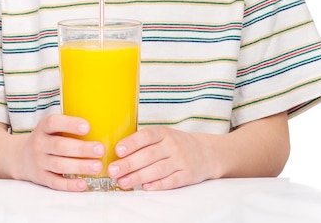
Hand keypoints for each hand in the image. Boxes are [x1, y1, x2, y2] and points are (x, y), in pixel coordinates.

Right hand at [15, 114, 104, 190]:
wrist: (21, 156)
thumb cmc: (47, 138)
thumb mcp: (52, 127)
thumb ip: (70, 125)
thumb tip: (102, 123)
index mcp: (43, 127)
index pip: (53, 123)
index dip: (70, 124)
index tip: (87, 127)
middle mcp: (39, 144)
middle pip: (60, 146)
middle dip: (81, 148)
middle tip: (100, 149)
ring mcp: (39, 162)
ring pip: (59, 165)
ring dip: (79, 166)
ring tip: (98, 166)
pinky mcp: (41, 178)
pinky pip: (55, 182)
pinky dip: (69, 184)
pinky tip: (83, 183)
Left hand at [106, 112, 289, 190]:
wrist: (207, 152)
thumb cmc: (176, 144)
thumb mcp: (163, 136)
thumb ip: (144, 142)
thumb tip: (117, 152)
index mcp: (164, 132)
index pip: (146, 135)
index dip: (132, 142)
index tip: (117, 151)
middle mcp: (173, 145)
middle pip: (148, 155)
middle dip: (129, 164)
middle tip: (113, 171)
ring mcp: (181, 160)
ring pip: (157, 170)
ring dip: (138, 177)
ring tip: (122, 182)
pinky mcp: (187, 175)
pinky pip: (171, 181)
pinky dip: (158, 185)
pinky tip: (145, 188)